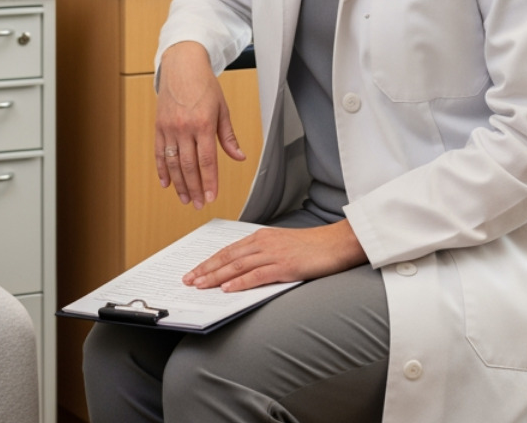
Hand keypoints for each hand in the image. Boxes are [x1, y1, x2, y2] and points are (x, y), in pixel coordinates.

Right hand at [156, 41, 246, 208]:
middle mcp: (184, 128)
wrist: (182, 66)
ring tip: (185, 199)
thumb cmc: (204, 85)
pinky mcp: (159, 126)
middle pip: (189, 166)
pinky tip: (166, 183)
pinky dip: (162, 170)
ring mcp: (169, 128)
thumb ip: (228, 136)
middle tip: (199, 204)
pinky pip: (158, 153)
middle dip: (194, 188)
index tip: (212, 197)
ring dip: (179, 184)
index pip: (207, 161)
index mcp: (203, 124)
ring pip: (173, 163)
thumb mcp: (222, 109)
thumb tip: (239, 157)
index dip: (209, 182)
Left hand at [183, 220, 367, 291]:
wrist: (338, 243)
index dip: (209, 261)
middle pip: (228, 257)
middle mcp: (264, 243)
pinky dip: (240, 282)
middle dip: (206, 269)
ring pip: (237, 266)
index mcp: (261, 237)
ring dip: (216, 276)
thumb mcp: (283, 247)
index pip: (228, 250)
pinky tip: (228, 289)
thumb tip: (244, 271)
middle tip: (188, 280)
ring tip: (200, 285)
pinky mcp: (285, 266)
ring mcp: (274, 254)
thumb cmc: (314, 247)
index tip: (194, 271)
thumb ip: (264, 255)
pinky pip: (257, 275)